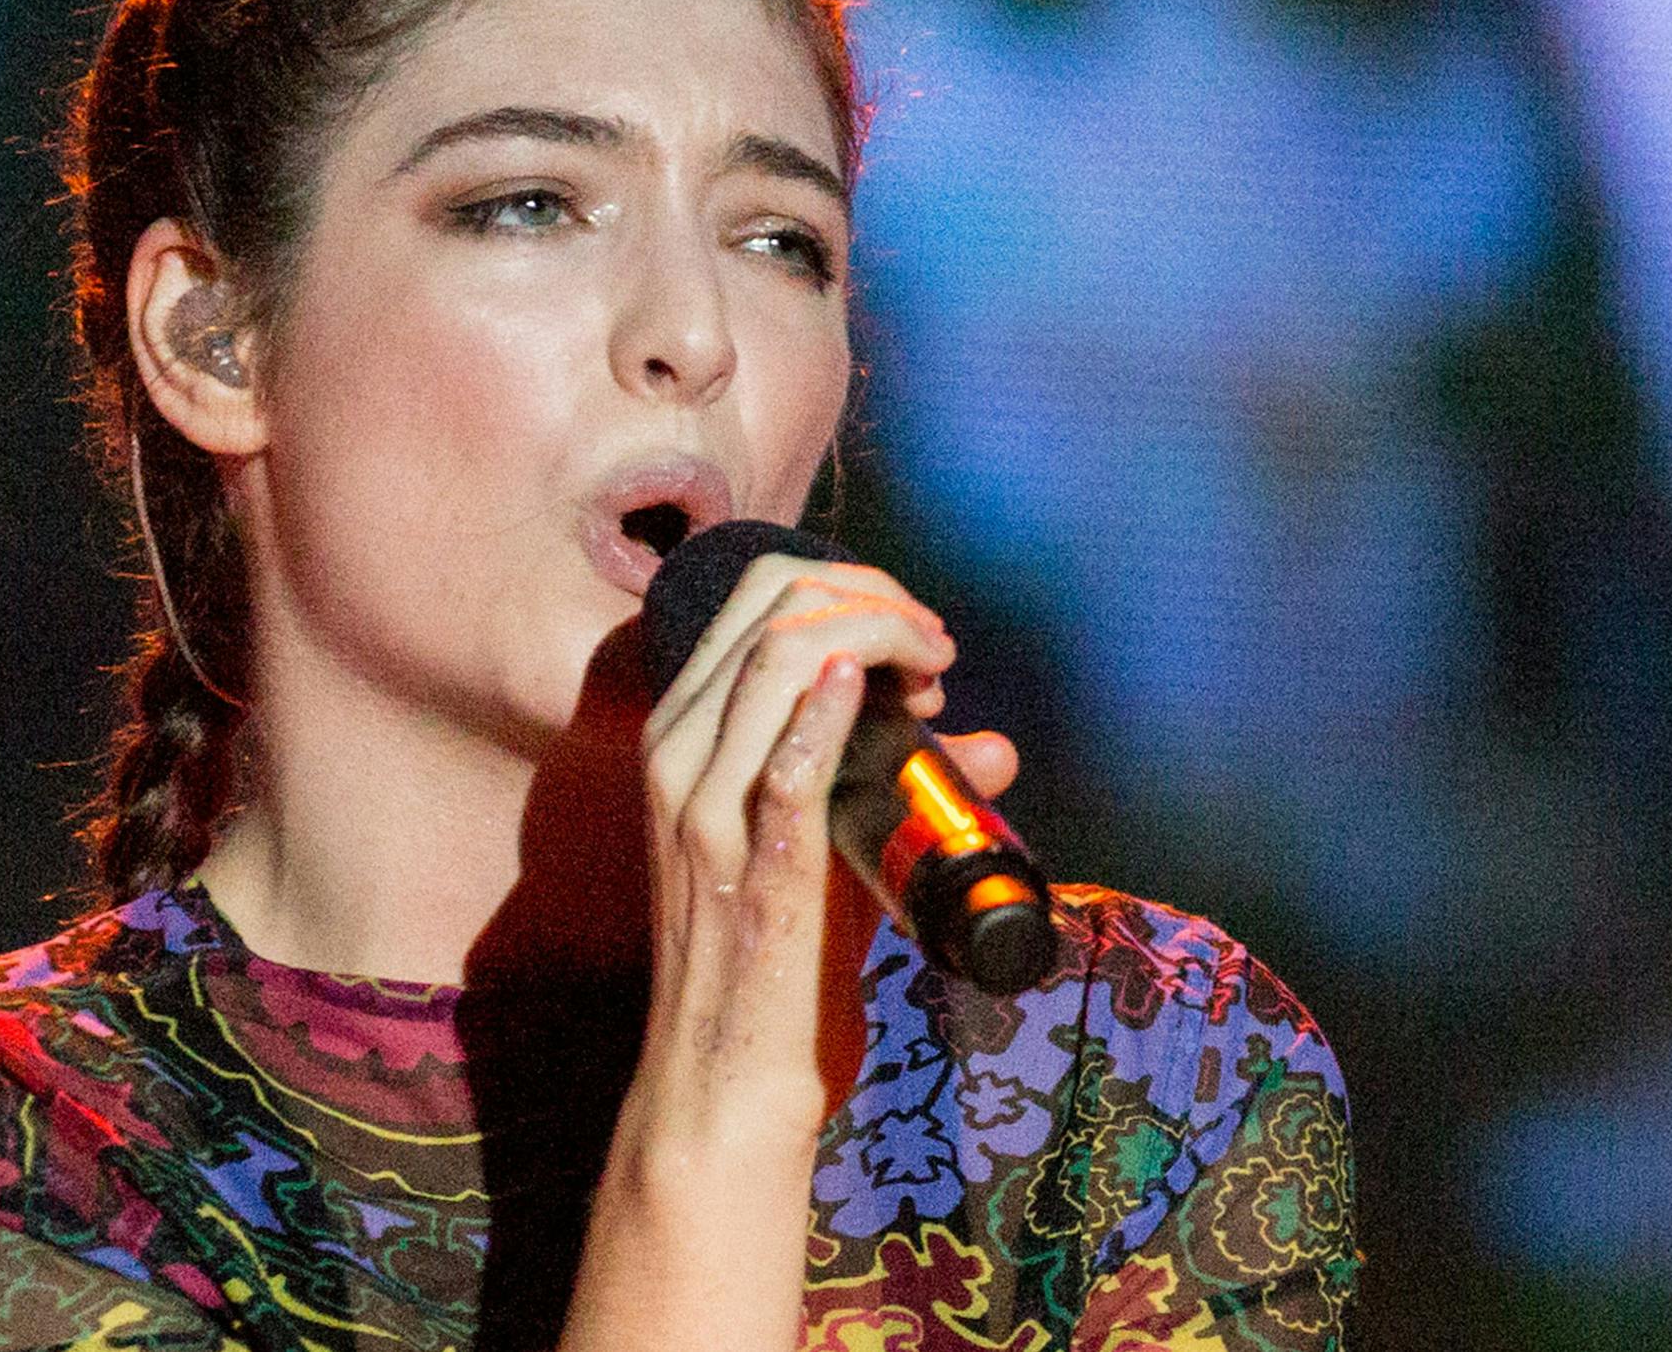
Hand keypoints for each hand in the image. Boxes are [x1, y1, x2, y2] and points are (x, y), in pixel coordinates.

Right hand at [559, 554, 1018, 1351]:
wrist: (723, 1081)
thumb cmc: (773, 963)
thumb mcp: (819, 850)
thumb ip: (888, 787)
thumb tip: (993, 750)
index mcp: (682, 735)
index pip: (755, 597)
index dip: (853, 589)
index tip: (917, 640)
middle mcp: (679, 754)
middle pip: (770, 604)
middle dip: (874, 596)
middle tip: (936, 648)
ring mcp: (705, 809)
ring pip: (778, 656)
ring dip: (877, 636)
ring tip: (933, 673)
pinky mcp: (752, 869)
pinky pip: (786, 762)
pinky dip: (832, 708)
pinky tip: (879, 687)